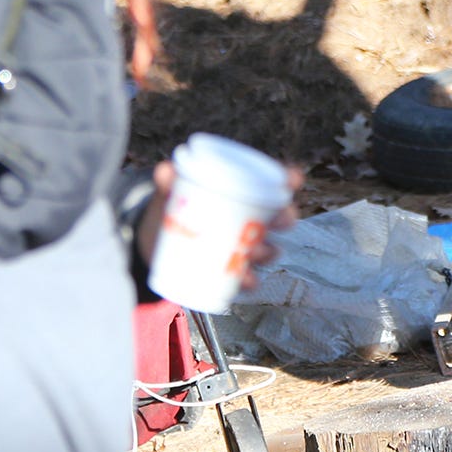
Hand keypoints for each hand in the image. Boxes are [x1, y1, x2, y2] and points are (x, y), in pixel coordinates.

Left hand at [136, 161, 303, 292]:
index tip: (294, 178)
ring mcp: (243, 247)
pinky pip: (249, 278)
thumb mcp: (168, 193)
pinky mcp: (231, 271)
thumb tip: (164, 171)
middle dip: (285, 218)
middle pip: (280, 217)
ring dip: (268, 250)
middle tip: (277, 220)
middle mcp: (250, 220)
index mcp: (240, 193)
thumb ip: (167, 182)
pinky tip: (246, 280)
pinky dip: (249, 280)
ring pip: (268, 249)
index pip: (272, 182)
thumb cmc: (172, 209)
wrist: (156, 241)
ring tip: (255, 250)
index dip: (288, 179)